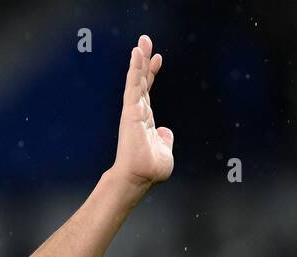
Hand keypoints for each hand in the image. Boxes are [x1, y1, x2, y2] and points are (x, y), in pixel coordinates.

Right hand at [111, 34, 173, 191]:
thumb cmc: (149, 169)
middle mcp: (137, 112)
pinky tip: (136, 53)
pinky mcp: (130, 110)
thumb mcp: (165, 151)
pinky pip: (133, 84)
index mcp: (145, 120)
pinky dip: (134, 68)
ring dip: (139, 59)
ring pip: (136, 79)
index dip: (151, 74)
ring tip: (143, 41)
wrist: (139, 177)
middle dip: (143, 60)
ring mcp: (133, 111)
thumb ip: (165, 139)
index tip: (158, 58)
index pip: (148, 92)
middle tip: (146, 40)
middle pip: (141, 81)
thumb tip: (165, 131)